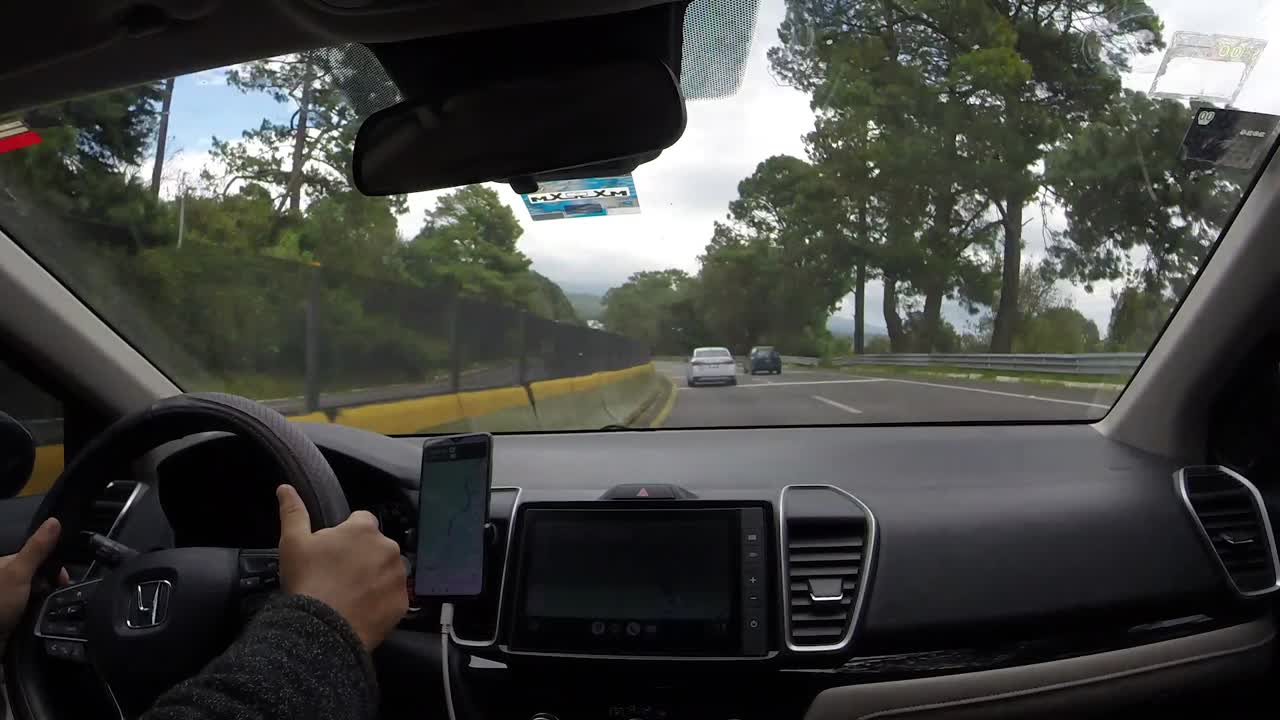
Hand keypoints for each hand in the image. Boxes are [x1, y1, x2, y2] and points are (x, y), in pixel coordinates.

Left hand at [0, 518, 69, 641]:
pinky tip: (42, 618)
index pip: (36, 558)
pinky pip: (33, 611)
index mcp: (4, 565)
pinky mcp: (11, 619)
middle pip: (38, 576)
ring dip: (46, 601)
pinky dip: (40, 614)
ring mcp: (8, 601)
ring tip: (50, 609)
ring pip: (37, 595)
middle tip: (57, 595)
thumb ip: (37, 549)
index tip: (64, 578)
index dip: (53, 565)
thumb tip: (54, 521)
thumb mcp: (18, 573)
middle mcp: (5, 581)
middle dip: (50, 585)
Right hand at [276, 485, 406, 649]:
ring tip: (350, 594)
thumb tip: (284, 487)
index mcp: (364, 529)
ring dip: (375, 576)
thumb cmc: (307, 581)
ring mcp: (398, 576)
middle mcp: (388, 547)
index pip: (361, 520)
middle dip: (362, 555)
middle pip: (376, 546)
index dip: (346, 534)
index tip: (333, 551)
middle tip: (339, 575)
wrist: (322, 629)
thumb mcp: (293, 543)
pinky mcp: (402, 601)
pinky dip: (381, 600)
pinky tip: (362, 608)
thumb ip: (293, 511)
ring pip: (387, 570)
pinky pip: (393, 595)